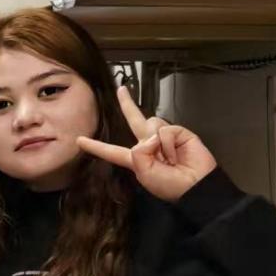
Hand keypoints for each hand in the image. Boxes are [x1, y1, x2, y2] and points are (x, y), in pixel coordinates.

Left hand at [78, 86, 216, 201]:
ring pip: (149, 124)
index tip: (79, 140)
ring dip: (157, 144)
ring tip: (168, 160)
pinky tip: (176, 154)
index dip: (96, 146)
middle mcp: (148, 144)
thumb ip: (138, 154)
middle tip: (121, 89)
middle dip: (127, 104)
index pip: (112, 151)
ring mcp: (163, 137)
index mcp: (136, 159)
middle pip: (134, 119)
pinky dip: (168, 143)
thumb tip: (150, 136)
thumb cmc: (169, 184)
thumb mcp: (144, 174)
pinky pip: (164, 129)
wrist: (196, 185)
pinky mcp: (178, 131)